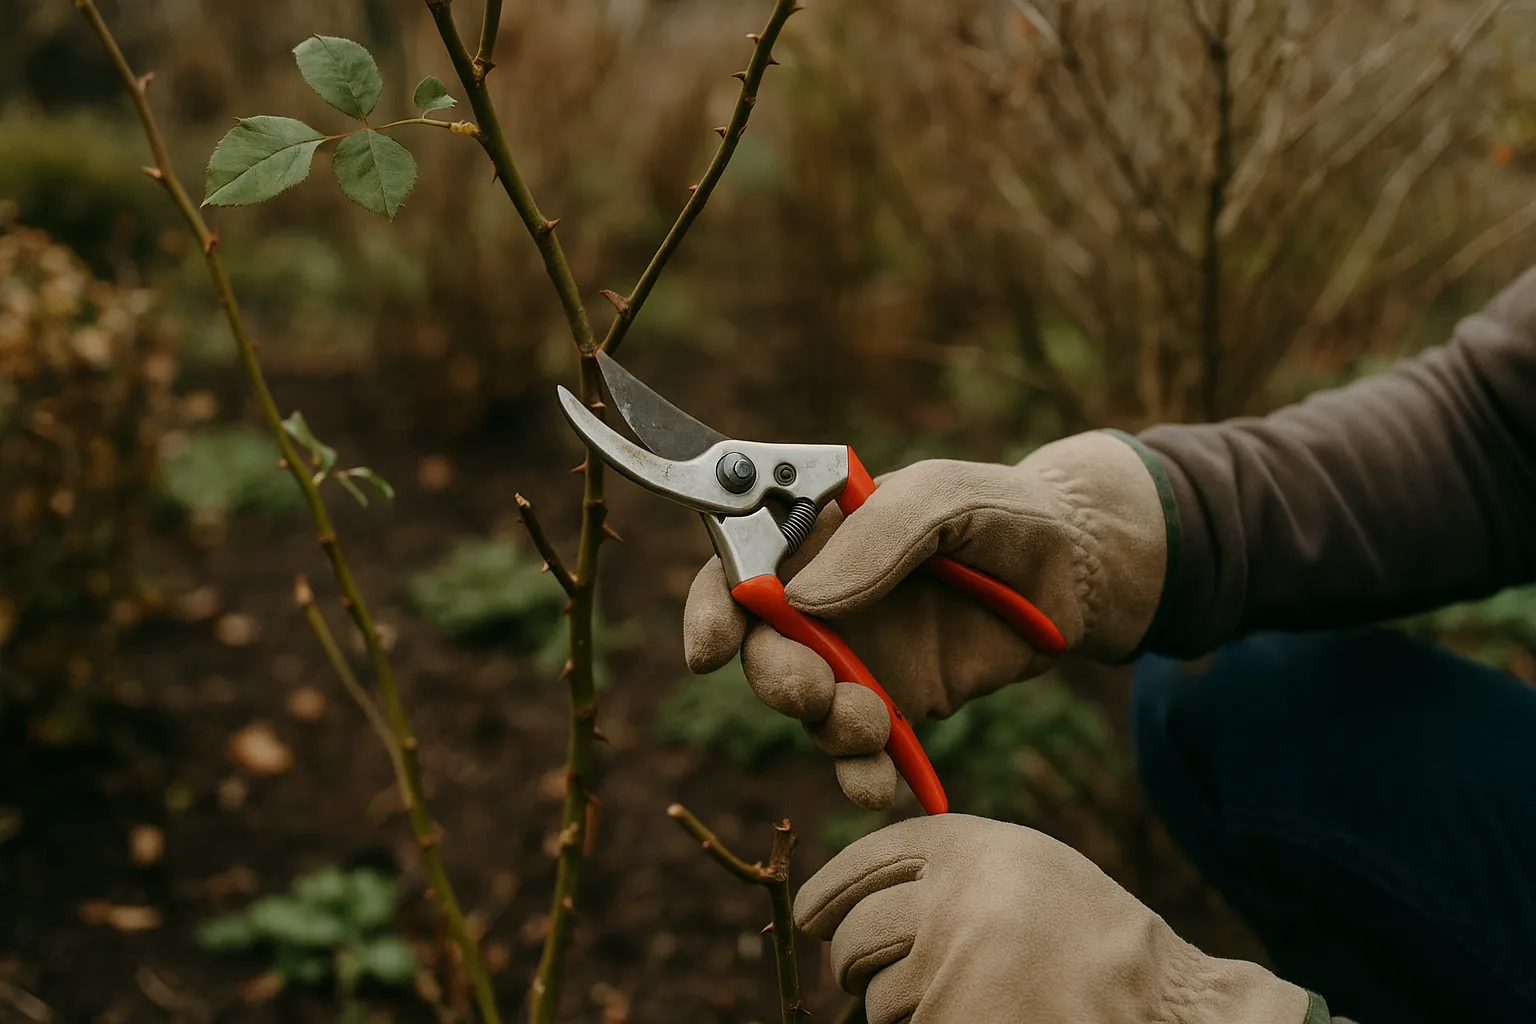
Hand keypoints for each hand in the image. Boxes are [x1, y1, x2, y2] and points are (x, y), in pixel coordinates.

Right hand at [683, 430, 1168, 807]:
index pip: (737, 565)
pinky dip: (859, 776)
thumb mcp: (948, 500)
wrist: (1076, 575)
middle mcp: (822, 599)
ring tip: (876, 725)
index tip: (709, 652)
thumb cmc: (1005, 513)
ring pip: (807, 709)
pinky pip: (859, 752)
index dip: (711, 608)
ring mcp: (857, 656)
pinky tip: (879, 785)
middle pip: (762, 649)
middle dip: (777, 680)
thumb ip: (880, 535)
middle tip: (815, 693)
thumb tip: (801, 600)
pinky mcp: (896, 706)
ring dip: (827, 728)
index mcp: (818, 535)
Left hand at [796, 814, 1312, 1023]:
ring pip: (877, 997)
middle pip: (856, 933)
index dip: (828, 891)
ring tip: (966, 1001)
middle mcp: (951, 897)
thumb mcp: (1021, 868)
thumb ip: (947, 867)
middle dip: (853, 962)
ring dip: (899, 1009)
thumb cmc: (1090, 937)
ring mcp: (951, 966)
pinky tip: (976, 1014)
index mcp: (969, 845)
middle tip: (867, 976)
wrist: (1160, 1005)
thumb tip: (851, 895)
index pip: (867, 861)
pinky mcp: (953, 1019)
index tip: (807, 916)